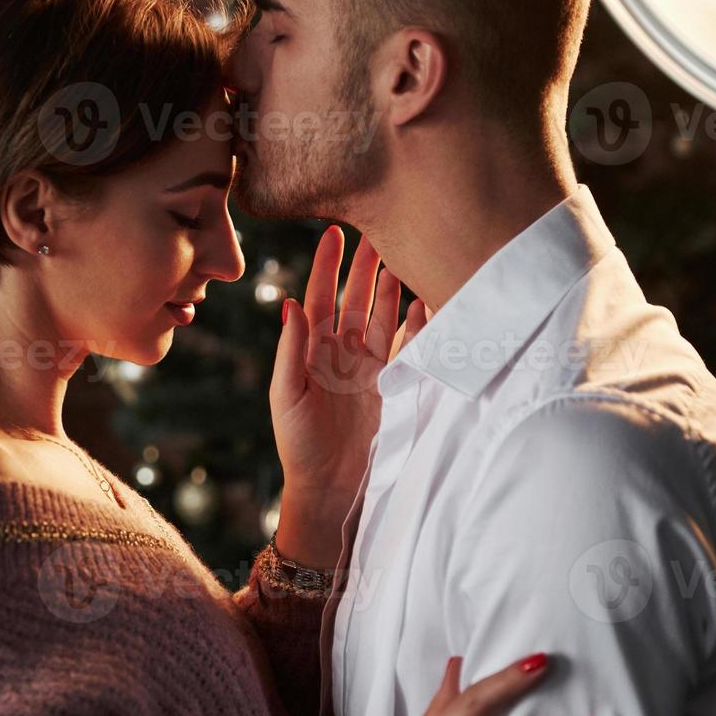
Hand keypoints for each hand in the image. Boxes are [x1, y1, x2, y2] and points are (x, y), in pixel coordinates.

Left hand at [270, 226, 427, 563]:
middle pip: (357, 297)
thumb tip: (291, 304)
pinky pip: (410, 345)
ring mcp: (371, 367)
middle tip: (380, 225)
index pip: (321, 297)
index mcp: (313, 351)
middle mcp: (343, 353)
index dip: (327, 265)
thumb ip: (291, 352)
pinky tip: (429, 298)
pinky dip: (420, 322)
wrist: (331, 490)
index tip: (333, 229)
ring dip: (395, 285)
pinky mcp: (396, 384)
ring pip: (385, 315)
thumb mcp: (287, 397)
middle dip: (367, 263)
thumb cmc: (300, 445)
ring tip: (406, 252)